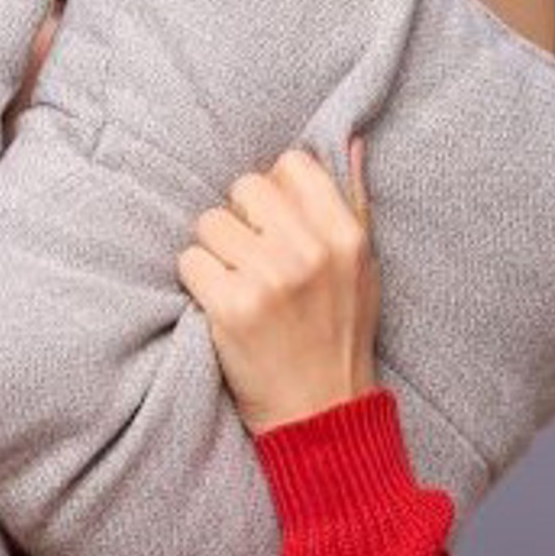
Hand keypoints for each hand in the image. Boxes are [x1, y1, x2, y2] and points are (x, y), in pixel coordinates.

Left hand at [177, 135, 377, 435]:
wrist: (321, 413)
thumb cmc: (340, 337)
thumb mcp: (364, 269)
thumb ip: (354, 204)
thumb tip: (352, 142)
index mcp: (344, 236)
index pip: (291, 165)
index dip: (274, 191)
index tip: (273, 223)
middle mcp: (308, 252)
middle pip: (243, 188)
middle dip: (240, 219)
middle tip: (250, 258)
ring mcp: (269, 280)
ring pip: (210, 224)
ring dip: (214, 252)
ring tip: (236, 284)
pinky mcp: (231, 309)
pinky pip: (190, 261)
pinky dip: (196, 281)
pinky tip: (219, 303)